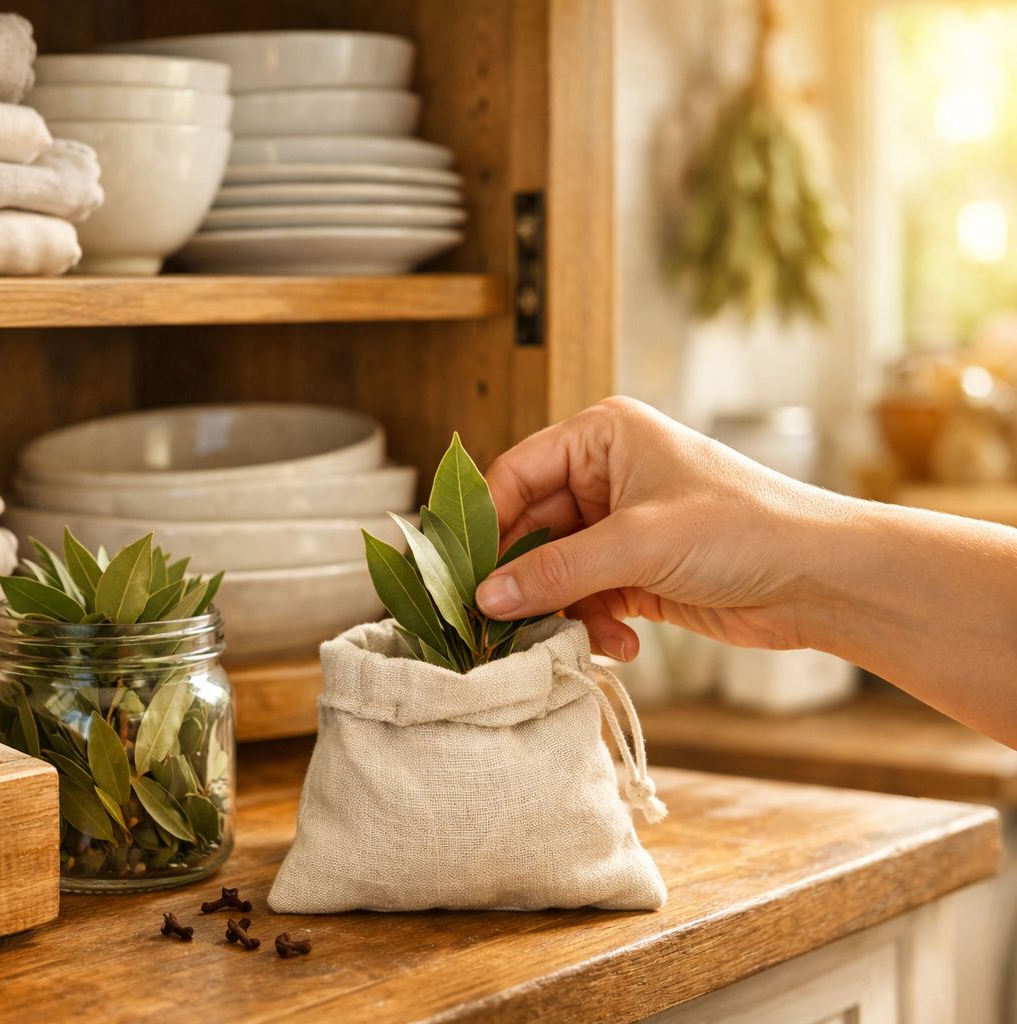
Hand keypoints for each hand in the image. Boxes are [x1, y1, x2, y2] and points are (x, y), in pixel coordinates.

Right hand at [475, 397, 844, 659]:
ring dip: (563, 611)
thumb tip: (486, 597)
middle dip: (524, 580)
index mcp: (602, 437)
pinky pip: (585, 600)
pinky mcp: (636, 573)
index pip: (514, 475)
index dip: (486, 526)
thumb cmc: (747, 529)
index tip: (463, 577)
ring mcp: (620, 527)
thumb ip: (557, 570)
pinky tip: (621, 646)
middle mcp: (605, 476)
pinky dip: (593, 626)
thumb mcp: (640, 543)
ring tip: (580, 639)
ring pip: (554, 572)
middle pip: (528, 530)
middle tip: (503, 624)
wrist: (825, 579)